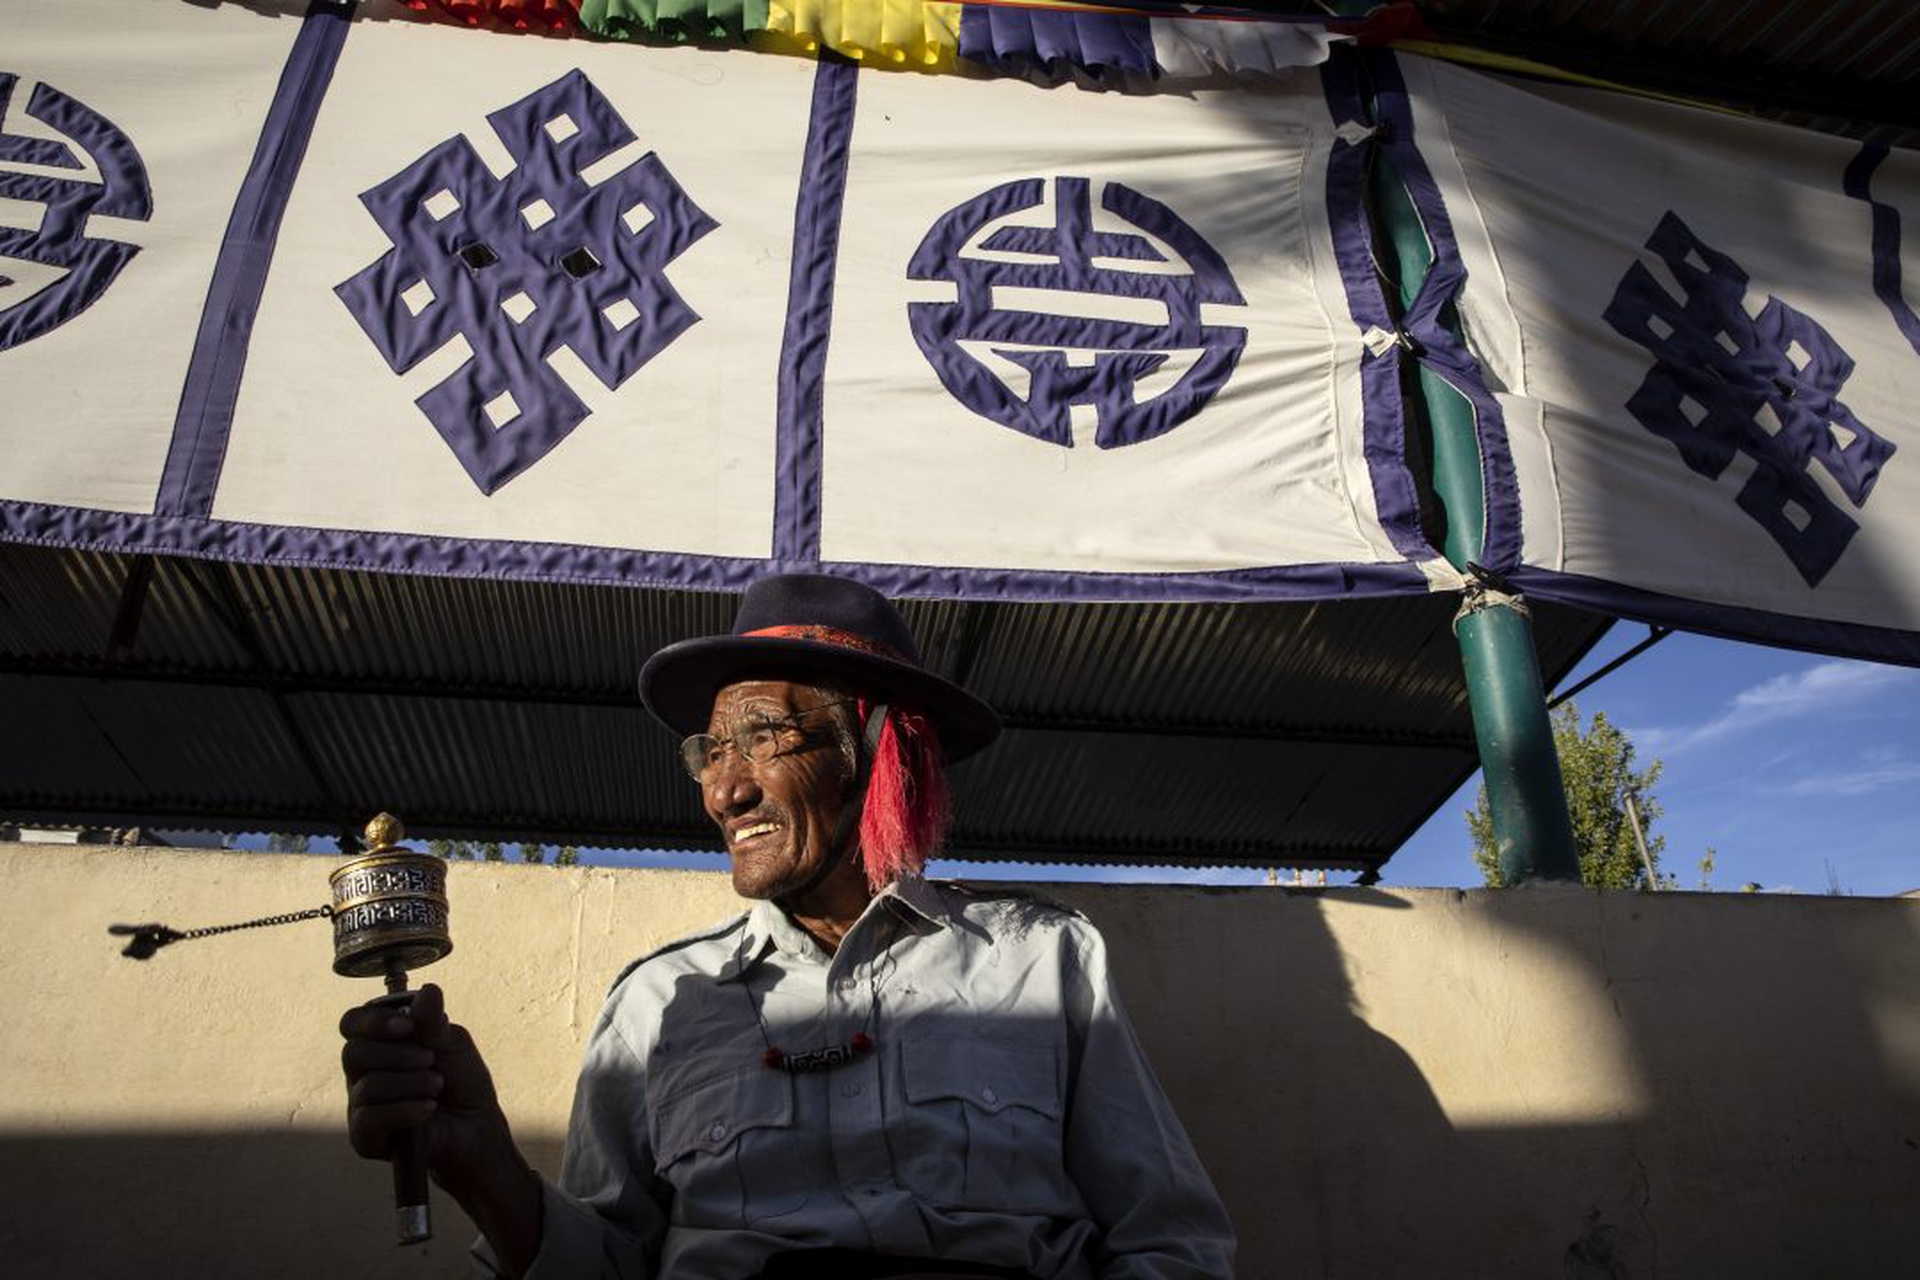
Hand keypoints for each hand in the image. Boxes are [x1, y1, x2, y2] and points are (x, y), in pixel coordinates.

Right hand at [339, 983, 513, 1196]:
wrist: (475, 1126)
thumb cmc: (460, 1081)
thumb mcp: (452, 1042)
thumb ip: (434, 1021)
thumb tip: (429, 990)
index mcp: (378, 1043)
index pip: (352, 1023)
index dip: (373, 1021)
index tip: (407, 1026)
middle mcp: (362, 1073)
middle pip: (354, 1052)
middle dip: (400, 1054)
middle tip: (431, 1060)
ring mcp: (360, 1105)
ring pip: (368, 1085)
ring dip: (412, 1083)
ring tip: (436, 1086)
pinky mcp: (364, 1137)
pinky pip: (370, 1117)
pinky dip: (406, 1110)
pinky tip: (428, 1109)